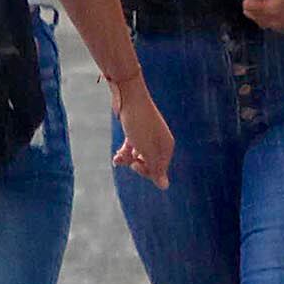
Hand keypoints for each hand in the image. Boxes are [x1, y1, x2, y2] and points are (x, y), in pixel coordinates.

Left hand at [106, 71, 171, 188]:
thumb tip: (165, 187)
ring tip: (117, 158)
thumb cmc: (139, 123)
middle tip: (124, 159)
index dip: (146, 172)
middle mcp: (160, 142)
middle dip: (135, 165)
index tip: (134, 165)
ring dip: (127, 159)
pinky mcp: (138, 131)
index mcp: (167, 146)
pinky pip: (133, 147)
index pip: (159, 170)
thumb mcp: (146, 149)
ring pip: (139, 156)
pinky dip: (125, 152)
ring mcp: (149, 136)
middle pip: (149, 163)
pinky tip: (117, 155)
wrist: (129, 96)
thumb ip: (155, 168)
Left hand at [238, 0, 283, 33]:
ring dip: (262, 9)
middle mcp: (276, 22)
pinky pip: (270, 24)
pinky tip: (282, 5)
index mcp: (274, 8)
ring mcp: (282, 28)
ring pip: (259, 20)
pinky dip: (271, 15)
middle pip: (251, 15)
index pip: (247, 6)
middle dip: (255, 2)